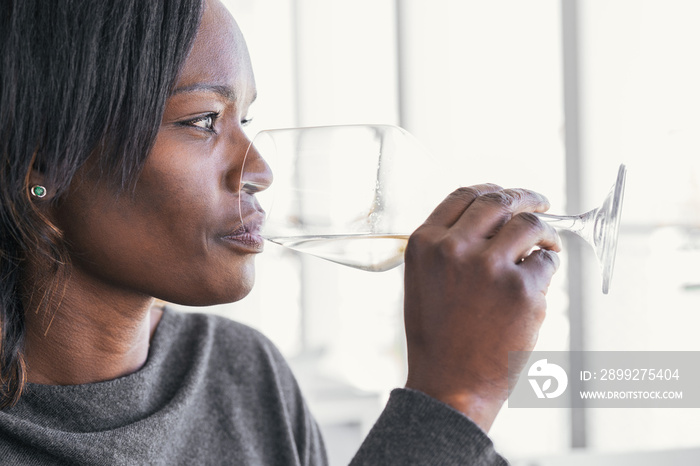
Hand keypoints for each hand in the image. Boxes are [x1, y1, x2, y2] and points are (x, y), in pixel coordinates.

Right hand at [403, 184, 560, 430]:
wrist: (450, 384)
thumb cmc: (438, 337)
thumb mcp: (424, 281)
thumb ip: (448, 247)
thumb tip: (492, 220)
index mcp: (425, 244)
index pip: (464, 195)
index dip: (492, 189)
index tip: (507, 194)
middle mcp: (454, 248)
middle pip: (500, 201)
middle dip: (527, 196)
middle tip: (542, 203)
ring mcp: (489, 267)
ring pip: (530, 224)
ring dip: (545, 231)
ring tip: (547, 244)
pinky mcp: (522, 289)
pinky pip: (546, 260)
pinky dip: (547, 266)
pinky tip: (538, 283)